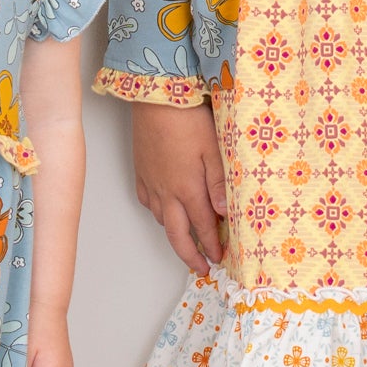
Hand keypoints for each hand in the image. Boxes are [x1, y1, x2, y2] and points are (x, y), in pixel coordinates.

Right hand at [131, 101, 227, 274]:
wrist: (155, 98)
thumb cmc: (187, 119)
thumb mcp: (213, 149)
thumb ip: (219, 183)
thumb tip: (225, 214)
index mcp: (188, 189)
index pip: (203, 227)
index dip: (212, 246)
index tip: (219, 259)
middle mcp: (167, 192)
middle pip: (177, 235)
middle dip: (190, 256)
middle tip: (201, 268)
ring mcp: (151, 183)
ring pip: (162, 220)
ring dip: (175, 235)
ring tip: (186, 240)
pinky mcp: (141, 172)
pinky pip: (148, 202)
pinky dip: (159, 213)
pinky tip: (165, 210)